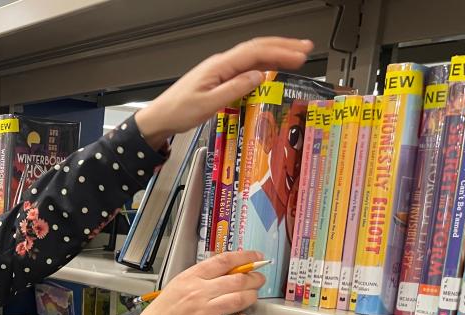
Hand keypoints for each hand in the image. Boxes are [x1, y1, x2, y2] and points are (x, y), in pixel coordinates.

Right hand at [129, 250, 265, 314]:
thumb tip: (227, 272)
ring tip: (252, 298)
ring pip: (239, 299)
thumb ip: (200, 278)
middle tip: (258, 280)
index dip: (245, 257)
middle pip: (237, 279)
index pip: (224, 261)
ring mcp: (203, 312)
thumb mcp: (177, 285)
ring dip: (251, 298)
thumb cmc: (162, 313)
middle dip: (254, 279)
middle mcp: (198, 293)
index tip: (256, 258)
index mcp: (190, 278)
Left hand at [134, 37, 312, 147]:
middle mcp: (220, 64)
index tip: (299, 56)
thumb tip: (258, 77)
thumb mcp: (208, 105)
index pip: (255, 52)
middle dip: (283, 47)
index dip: (280, 52)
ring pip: (252, 56)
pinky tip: (271, 69)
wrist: (159, 118)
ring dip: (275, 54)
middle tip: (305, 49)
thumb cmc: (177, 112)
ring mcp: (219, 70)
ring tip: (295, 55)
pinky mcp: (218, 78)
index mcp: (218, 66)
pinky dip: (262, 64)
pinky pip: (244, 67)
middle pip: (256, 48)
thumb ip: (234, 90)